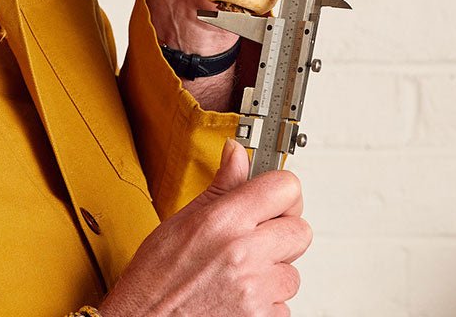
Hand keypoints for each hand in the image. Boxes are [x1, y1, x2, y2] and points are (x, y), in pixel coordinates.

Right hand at [98, 140, 311, 316]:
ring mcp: (257, 292)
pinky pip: (283, 304)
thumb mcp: (182, 220)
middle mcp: (245, 254)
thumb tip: (236, 153)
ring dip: (273, 270)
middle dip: (281, 231)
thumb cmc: (156, 275)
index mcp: (224, 221)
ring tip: (239, 269)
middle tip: (256, 233)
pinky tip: (238, 292)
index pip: (285, 188)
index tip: (272, 192)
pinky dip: (266, 300)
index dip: (280, 188)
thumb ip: (221, 186)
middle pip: (300, 230)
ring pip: (292, 272)